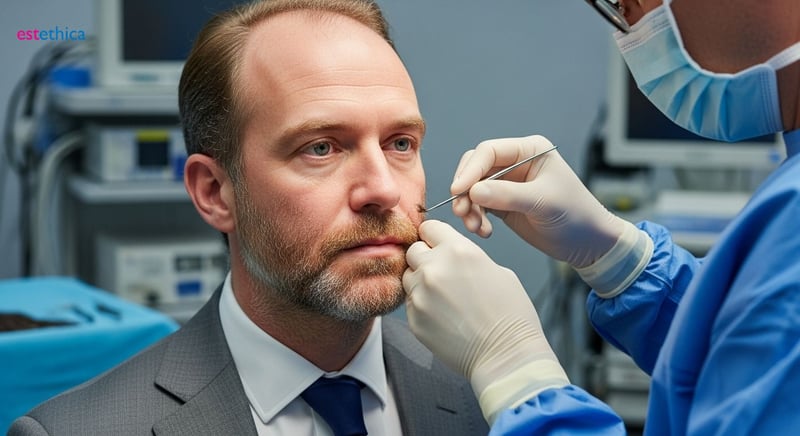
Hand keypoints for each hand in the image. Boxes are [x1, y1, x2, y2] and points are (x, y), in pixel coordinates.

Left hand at [404, 220, 566, 421]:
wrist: (505, 355)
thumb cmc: (510, 315)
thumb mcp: (498, 271)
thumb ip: (467, 257)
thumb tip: (451, 256)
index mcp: (457, 250)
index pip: (429, 227)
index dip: (434, 236)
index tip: (437, 244)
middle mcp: (434, 268)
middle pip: (413, 250)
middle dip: (424, 258)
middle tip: (442, 273)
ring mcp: (420, 295)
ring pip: (408, 277)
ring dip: (420, 282)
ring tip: (444, 298)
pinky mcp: (414, 319)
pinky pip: (410, 303)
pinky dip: (422, 306)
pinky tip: (443, 316)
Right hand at [451, 135, 625, 267]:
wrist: (587, 243)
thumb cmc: (576, 215)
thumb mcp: (543, 202)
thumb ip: (507, 195)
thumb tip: (473, 191)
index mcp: (529, 150)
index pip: (489, 151)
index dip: (470, 170)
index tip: (459, 190)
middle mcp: (516, 163)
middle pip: (475, 168)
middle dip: (465, 190)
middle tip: (461, 211)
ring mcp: (507, 184)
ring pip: (473, 189)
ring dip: (468, 208)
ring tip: (475, 227)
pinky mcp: (502, 203)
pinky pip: (478, 206)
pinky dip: (475, 218)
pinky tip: (484, 232)